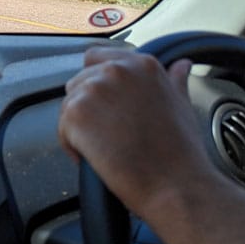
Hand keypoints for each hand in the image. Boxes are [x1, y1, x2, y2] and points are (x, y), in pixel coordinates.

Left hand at [57, 47, 218, 219]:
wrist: (176, 186)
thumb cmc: (181, 153)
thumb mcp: (181, 105)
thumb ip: (174, 81)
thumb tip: (181, 64)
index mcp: (142, 65)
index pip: (97, 57)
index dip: (97, 81)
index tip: (106, 105)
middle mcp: (116, 71)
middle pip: (79, 82)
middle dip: (89, 108)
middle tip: (111, 134)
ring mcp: (94, 90)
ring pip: (69, 105)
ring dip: (80, 127)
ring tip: (108, 149)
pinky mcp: (76, 113)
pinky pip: (63, 128)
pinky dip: (74, 146)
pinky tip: (98, 158)